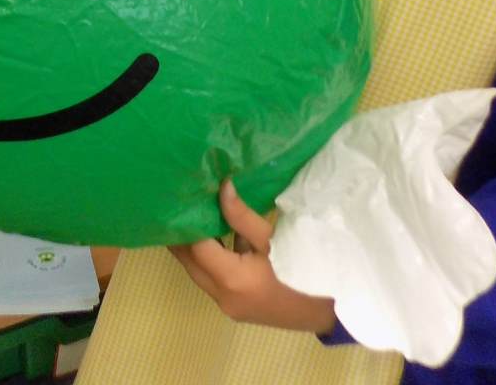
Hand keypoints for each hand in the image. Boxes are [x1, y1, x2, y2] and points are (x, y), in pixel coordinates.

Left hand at [169, 180, 337, 333]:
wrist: (317, 309)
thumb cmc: (296, 270)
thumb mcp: (269, 238)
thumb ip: (241, 215)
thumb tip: (222, 186)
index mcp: (231, 278)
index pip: (195, 246)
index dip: (187, 221)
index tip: (184, 198)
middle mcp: (220, 294)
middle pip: (188, 260)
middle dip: (182, 233)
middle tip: (178, 204)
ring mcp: (222, 304)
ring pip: (195, 271)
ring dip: (192, 246)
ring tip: (191, 216)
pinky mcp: (227, 305)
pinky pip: (207, 279)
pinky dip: (206, 259)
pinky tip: (210, 238)